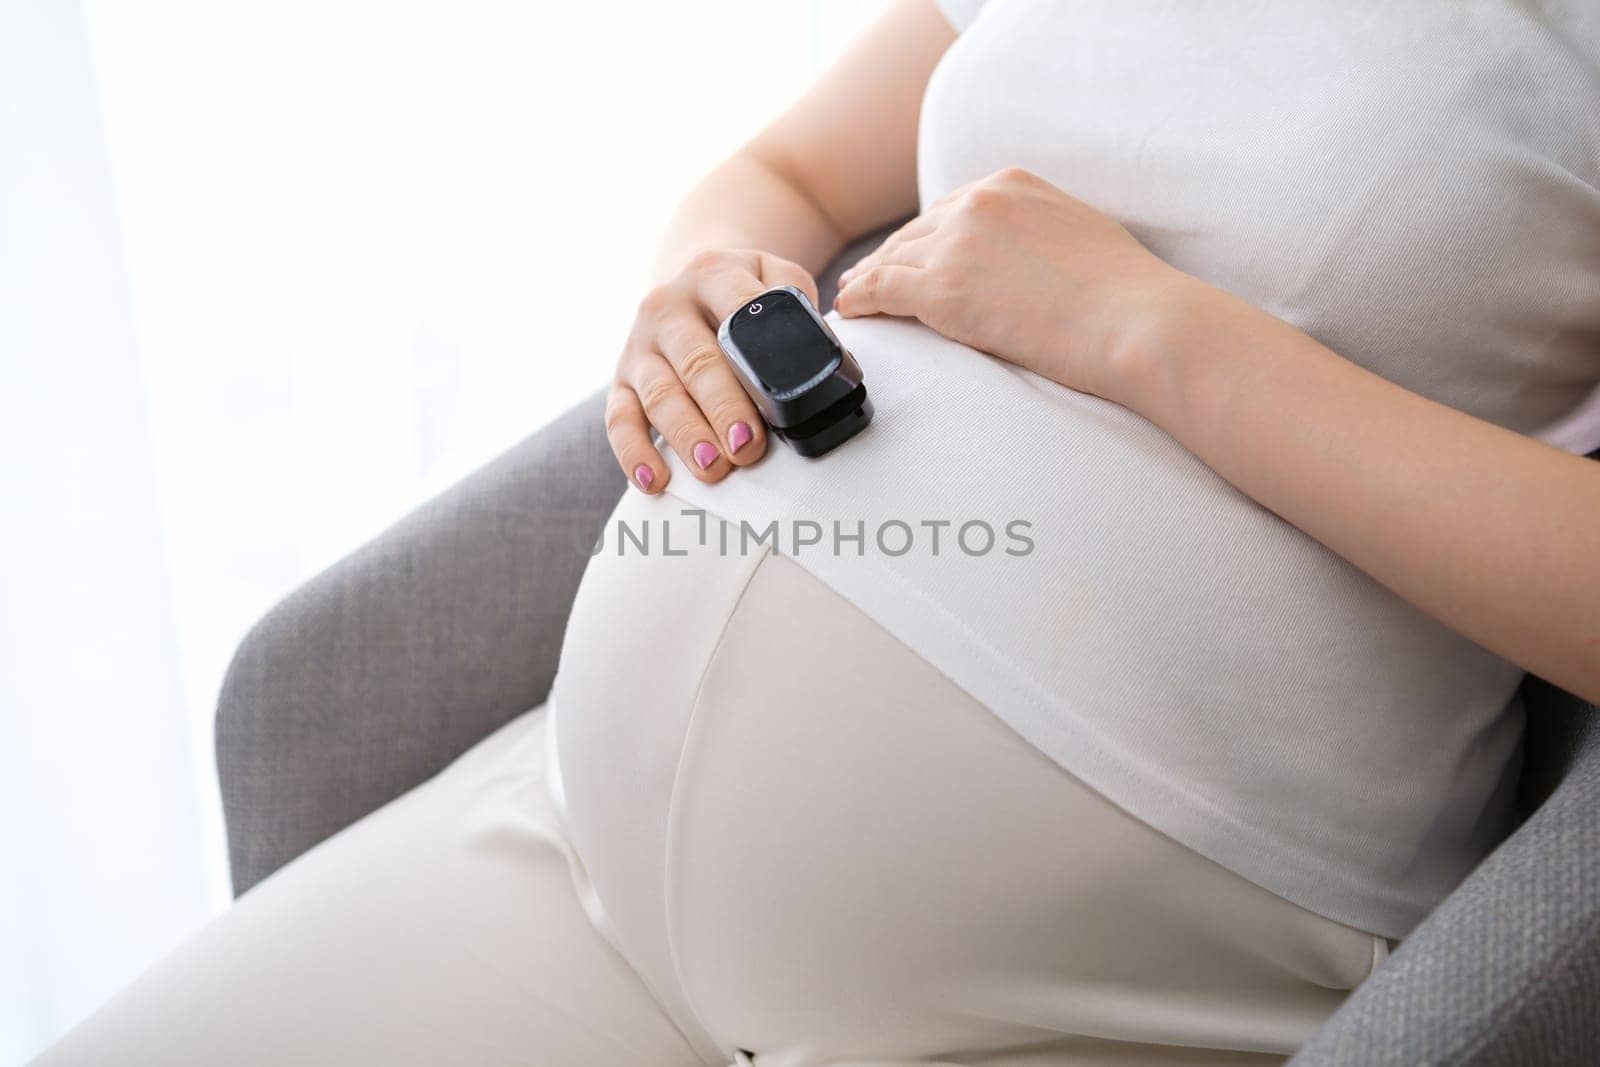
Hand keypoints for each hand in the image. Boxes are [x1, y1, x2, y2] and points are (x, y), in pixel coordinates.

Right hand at [607, 250, 818, 492]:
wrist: (687, 284)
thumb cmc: (741, 293)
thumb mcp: (773, 274)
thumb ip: (795, 299)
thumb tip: (816, 349)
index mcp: (712, 273)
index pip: (734, 309)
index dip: (754, 358)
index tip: (773, 402)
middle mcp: (667, 306)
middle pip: (696, 363)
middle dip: (723, 409)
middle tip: (747, 447)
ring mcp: (640, 345)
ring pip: (659, 394)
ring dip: (686, 434)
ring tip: (713, 468)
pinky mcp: (621, 380)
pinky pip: (619, 420)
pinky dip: (633, 452)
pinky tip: (654, 479)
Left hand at [834, 167, 1187, 403]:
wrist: (1136, 319)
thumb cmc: (1126, 294)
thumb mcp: (1079, 233)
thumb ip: (1039, 232)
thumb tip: (1028, 259)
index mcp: (1011, 184)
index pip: (950, 209)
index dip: (924, 238)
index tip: (908, 255)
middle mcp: (977, 203)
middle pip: (914, 232)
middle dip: (889, 257)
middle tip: (864, 278)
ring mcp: (956, 244)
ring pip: (892, 260)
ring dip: (866, 280)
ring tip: (850, 298)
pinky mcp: (943, 289)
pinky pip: (881, 290)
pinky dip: (858, 300)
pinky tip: (846, 312)